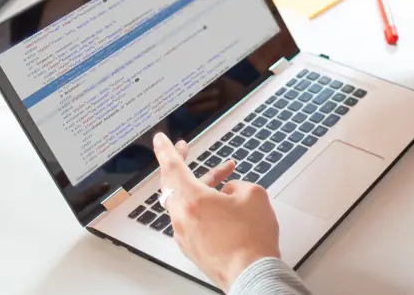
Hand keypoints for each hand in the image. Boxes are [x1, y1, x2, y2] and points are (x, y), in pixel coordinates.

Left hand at [153, 133, 279, 290]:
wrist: (251, 273)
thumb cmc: (251, 239)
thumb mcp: (253, 195)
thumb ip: (237, 184)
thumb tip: (228, 190)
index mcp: (193, 200)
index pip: (172, 167)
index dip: (165, 149)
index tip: (159, 139)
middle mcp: (183, 217)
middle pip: (173, 183)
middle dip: (181, 164)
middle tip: (185, 149)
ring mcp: (185, 234)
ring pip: (184, 201)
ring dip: (200, 186)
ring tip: (225, 179)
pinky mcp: (191, 247)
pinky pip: (191, 218)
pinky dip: (202, 206)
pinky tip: (222, 207)